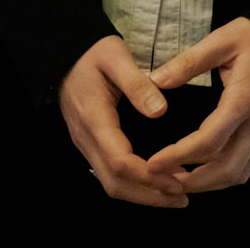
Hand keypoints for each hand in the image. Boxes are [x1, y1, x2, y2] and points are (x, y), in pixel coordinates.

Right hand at [58, 36, 187, 207]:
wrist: (66, 52)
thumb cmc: (92, 52)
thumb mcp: (116, 57)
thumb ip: (137, 84)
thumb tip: (160, 111)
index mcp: (94, 119)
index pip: (120, 162)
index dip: (149, 177)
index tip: (177, 181)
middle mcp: (86, 138)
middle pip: (115, 183)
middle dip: (149, 195)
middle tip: (183, 197)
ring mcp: (85, 143)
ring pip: (111, 183)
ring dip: (143, 194)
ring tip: (175, 194)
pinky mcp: (90, 143)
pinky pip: (109, 173)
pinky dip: (134, 183)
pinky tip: (156, 180)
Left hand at [144, 18, 249, 192]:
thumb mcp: (223, 40)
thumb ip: (189, 62)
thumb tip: (156, 80)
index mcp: (242, 101)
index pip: (209, 141)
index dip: (178, 156)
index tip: (154, 163)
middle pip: (226, 170)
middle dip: (193, 182)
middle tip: (163, 180)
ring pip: (239, 173)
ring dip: (209, 183)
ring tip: (179, 178)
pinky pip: (247, 165)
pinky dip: (224, 175)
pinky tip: (205, 169)